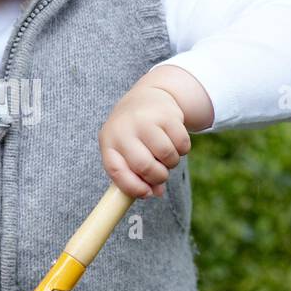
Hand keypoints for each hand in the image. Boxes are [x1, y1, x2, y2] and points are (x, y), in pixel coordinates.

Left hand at [99, 74, 194, 198]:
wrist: (148, 97)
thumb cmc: (134, 133)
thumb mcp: (126, 150)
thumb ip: (137, 174)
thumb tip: (156, 193)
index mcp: (108, 141)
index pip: (116, 171)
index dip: (133, 188)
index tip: (147, 194)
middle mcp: (123, 129)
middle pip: (144, 166)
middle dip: (157, 177)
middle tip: (161, 174)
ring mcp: (145, 119)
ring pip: (166, 156)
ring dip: (171, 163)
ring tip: (166, 155)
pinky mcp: (166, 114)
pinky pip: (182, 144)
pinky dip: (182, 150)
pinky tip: (174, 142)